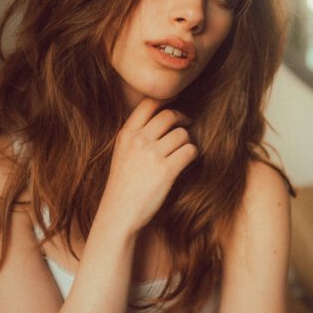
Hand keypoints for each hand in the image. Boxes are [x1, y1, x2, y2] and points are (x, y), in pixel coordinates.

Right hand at [100, 98, 197, 232]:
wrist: (119, 213)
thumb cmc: (122, 186)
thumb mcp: (121, 154)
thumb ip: (136, 136)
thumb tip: (160, 120)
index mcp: (126, 134)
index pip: (148, 104)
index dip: (165, 99)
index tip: (175, 101)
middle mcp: (138, 141)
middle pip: (169, 115)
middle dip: (182, 118)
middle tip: (187, 123)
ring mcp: (152, 155)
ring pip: (182, 134)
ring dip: (187, 141)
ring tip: (183, 150)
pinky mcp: (166, 170)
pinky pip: (189, 151)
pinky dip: (193, 154)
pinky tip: (188, 160)